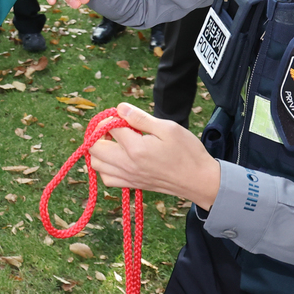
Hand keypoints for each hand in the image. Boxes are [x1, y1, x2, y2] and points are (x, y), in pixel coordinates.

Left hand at [88, 104, 221, 208]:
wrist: (199, 180)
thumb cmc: (187, 152)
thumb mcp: (168, 128)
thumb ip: (140, 118)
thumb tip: (120, 108)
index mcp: (135, 148)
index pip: (107, 127)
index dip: (112, 117)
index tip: (124, 116)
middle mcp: (126, 164)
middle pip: (94, 147)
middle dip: (99, 133)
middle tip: (115, 128)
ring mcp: (128, 176)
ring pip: (96, 164)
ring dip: (99, 150)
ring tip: (115, 142)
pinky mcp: (132, 185)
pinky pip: (106, 178)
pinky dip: (105, 167)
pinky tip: (117, 158)